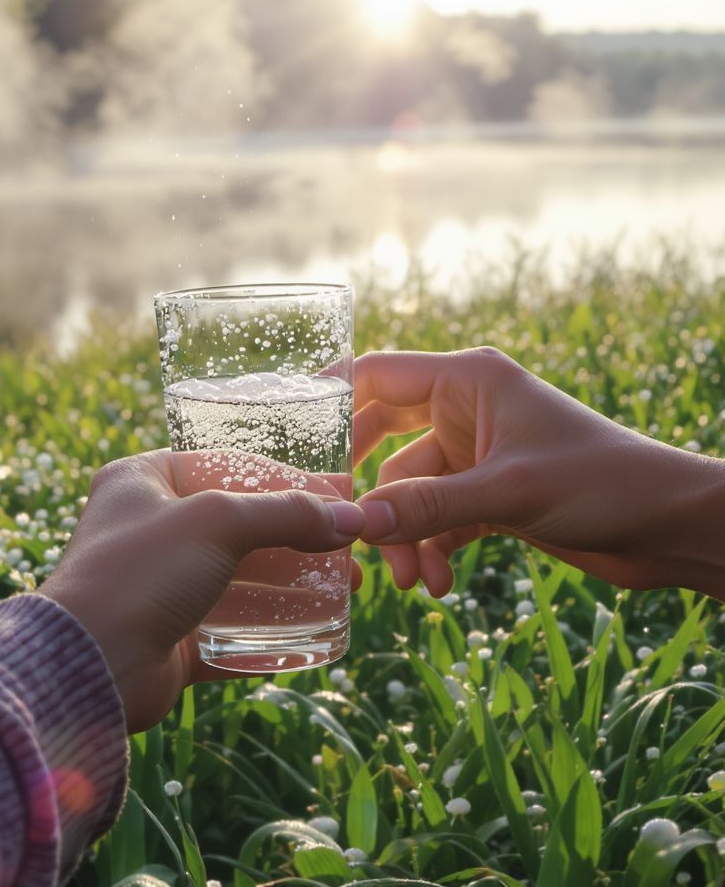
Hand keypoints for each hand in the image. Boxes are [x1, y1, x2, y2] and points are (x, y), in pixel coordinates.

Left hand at [38, 450, 365, 731]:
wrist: (89, 664)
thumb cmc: (140, 570)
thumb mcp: (217, 522)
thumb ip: (285, 514)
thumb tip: (352, 519)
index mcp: (139, 481)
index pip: (220, 465)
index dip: (278, 478)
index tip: (329, 492)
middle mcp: (145, 529)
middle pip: (236, 525)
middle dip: (294, 536)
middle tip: (344, 546)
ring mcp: (157, 585)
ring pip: (237, 578)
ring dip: (290, 583)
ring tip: (344, 588)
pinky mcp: (169, 636)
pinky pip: (230, 629)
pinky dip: (269, 631)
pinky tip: (314, 633)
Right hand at [353, 347, 724, 597]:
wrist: (669, 525)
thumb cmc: (603, 481)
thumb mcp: (509, 491)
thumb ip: (428, 506)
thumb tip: (357, 525)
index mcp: (467, 381)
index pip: (378, 375)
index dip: (332, 395)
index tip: (290, 426)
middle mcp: (464, 411)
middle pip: (384, 440)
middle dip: (370, 490)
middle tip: (342, 524)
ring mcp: (475, 455)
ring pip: (411, 492)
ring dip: (407, 537)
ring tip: (414, 582)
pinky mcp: (488, 494)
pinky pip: (436, 518)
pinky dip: (431, 548)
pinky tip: (438, 584)